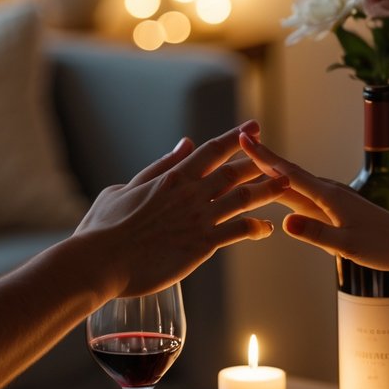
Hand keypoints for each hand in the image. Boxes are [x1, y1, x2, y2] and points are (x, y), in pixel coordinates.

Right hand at [76, 122, 287, 296]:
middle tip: (279, 156)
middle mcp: (190, 194)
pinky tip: (267, 228)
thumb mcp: (125, 188)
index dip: (236, 138)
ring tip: (287, 184)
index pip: (210, 151)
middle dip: (259, 162)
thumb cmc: (104, 228)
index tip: (253, 127)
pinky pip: (237, 232)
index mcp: (172, 178)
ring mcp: (198, 219)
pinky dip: (255, 228)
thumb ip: (158, 168)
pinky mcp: (201, 245)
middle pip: (233, 172)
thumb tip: (182, 145)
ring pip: (242, 199)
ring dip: (267, 190)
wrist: (100, 261)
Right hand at [239, 134, 388, 270]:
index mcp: (329, 197)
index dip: (264, 157)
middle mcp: (329, 192)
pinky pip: (305, 193)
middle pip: (289, 172)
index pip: (288, 174)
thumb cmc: (383, 247)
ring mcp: (333, 198)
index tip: (243, 139)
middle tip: (237, 143)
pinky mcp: (337, 206)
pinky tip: (281, 189)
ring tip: (250, 164)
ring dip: (273, 170)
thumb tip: (285, 222)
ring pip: (296, 181)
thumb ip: (317, 234)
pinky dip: (287, 186)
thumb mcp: (347, 246)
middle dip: (263, 158)